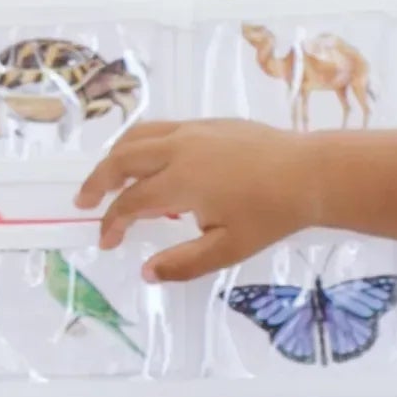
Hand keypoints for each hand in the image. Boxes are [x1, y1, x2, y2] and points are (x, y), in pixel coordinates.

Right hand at [73, 119, 323, 281]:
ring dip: (117, 156)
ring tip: (109, 176)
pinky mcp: (210, 124)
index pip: (130, 202)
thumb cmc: (271, 214)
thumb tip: (146, 272)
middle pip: (123, 159)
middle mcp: (179, 149)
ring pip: (139, 136)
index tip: (106, 242)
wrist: (312, 173)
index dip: (112, 223)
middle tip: (84, 201)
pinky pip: (162, 128)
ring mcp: (194, 131)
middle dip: (99, 181)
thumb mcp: (228, 249)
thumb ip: (184, 263)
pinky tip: (151, 161)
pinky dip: (142, 144)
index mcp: (180, 181)